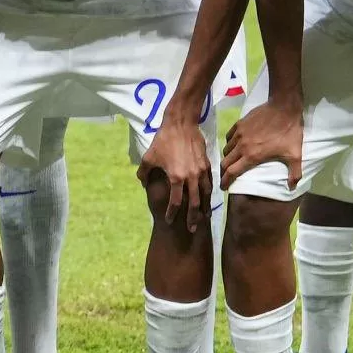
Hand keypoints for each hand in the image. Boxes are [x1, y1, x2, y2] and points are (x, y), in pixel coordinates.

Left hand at [138, 91, 211, 228]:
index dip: (172, 213)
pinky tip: (208, 199)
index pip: (175, 201)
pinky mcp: (207, 164)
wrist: (181, 124)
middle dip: (193, 218)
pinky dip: (209, 193)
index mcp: (176, 177)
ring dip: (204, 208)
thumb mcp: (149, 156)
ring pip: (206, 194)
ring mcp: (201, 171)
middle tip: (191, 229)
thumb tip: (142, 183)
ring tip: (204, 218)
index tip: (169, 221)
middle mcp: (191, 177)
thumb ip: (144, 172)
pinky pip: (210, 183)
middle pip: (194, 203)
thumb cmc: (163, 140)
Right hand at [221, 98, 303, 190]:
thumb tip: (292, 187)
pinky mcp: (239, 123)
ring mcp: (239, 134)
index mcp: (252, 156)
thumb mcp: (295, 154)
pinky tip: (234, 144)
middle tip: (226, 176)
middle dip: (223, 171)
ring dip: (227, 157)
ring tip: (231, 160)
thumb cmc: (289, 132)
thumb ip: (294, 173)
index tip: (223, 187)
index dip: (225, 181)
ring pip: (226, 149)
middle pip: (225, 162)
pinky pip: (228, 137)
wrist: (283, 107)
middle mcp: (242, 146)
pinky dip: (229, 143)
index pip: (232, 172)